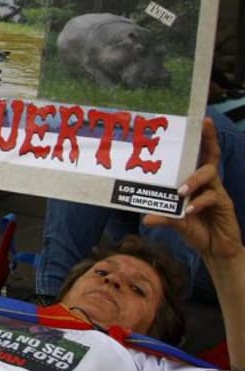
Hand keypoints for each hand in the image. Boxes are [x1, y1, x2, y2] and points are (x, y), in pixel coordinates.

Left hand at [145, 118, 242, 260]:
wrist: (216, 250)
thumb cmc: (196, 230)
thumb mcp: (176, 223)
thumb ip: (164, 218)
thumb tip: (146, 218)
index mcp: (195, 181)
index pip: (198, 156)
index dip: (200, 138)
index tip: (199, 119)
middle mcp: (207, 182)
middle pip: (210, 155)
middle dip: (208, 139)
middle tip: (204, 124)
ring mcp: (217, 192)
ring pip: (209, 174)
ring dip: (193, 179)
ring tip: (180, 191)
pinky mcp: (225, 205)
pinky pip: (213, 197)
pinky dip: (199, 203)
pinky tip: (189, 210)